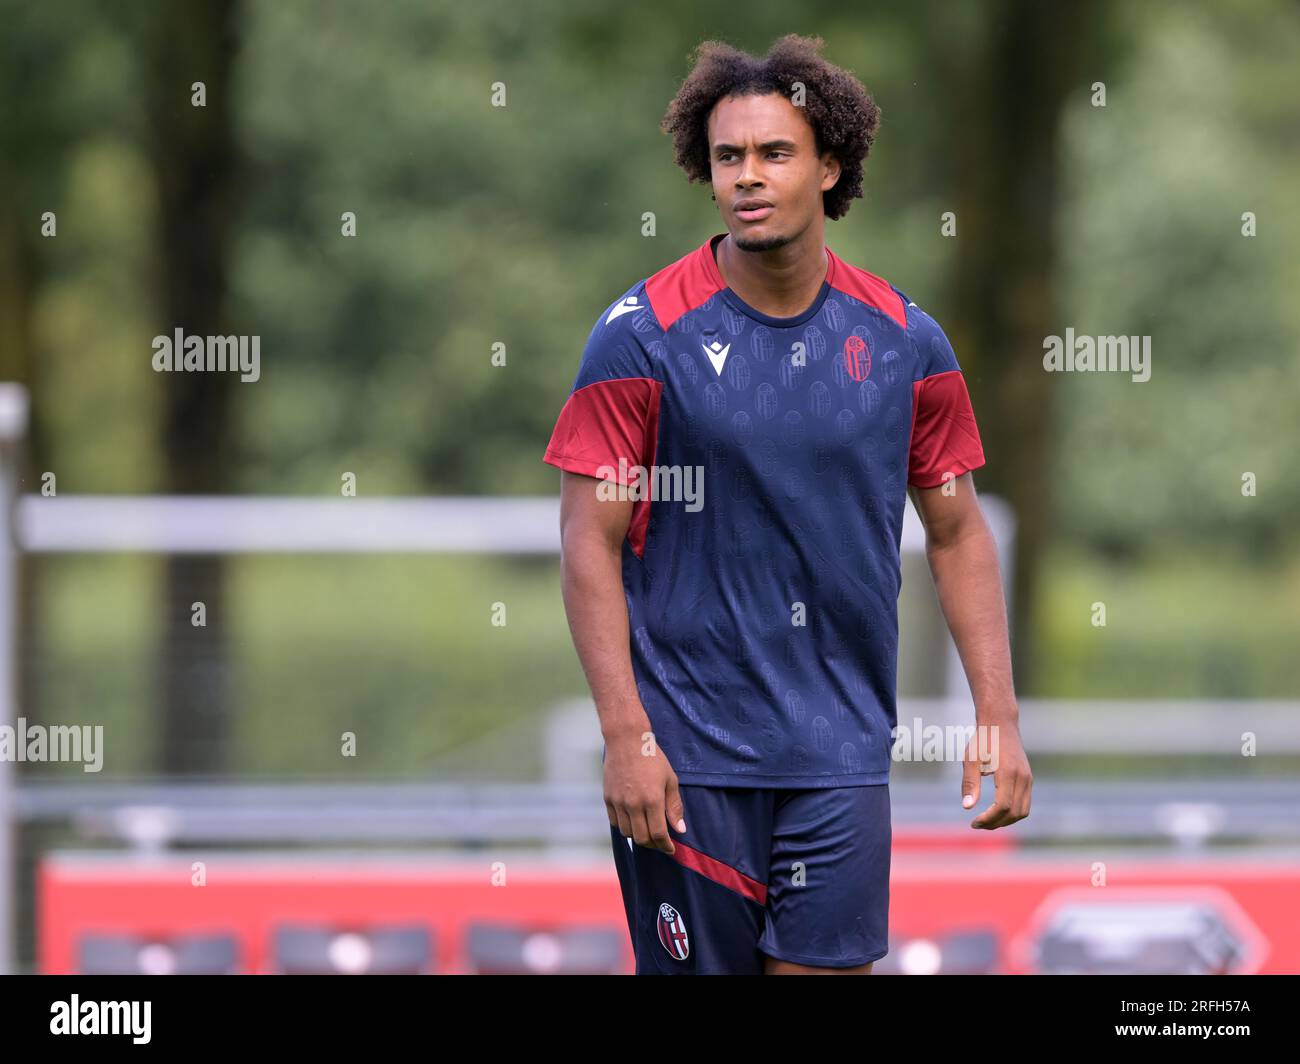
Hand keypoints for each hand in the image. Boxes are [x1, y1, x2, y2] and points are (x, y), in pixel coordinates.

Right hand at [603, 730, 685, 853]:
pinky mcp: (608, 799)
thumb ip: (674, 807)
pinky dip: (625, 826)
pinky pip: (615, 822)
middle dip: (653, 844)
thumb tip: (680, 830)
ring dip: (638, 836)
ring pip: (627, 833)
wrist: (626, 741)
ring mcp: (618, 802)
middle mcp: (633, 804)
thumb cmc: (652, 759)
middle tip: (660, 842)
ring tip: (647, 830)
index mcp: (652, 799)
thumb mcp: (670, 780)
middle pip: (641, 838)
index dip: (666, 846)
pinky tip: (634, 821)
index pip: (659, 834)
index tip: (671, 849)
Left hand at [962, 719, 1031, 828]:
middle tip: (977, 824)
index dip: (989, 819)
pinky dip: (1012, 813)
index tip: (973, 822)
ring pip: (1022, 811)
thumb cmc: (982, 740)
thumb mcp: (971, 759)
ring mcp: (1028, 779)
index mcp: (1008, 772)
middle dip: (995, 823)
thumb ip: (970, 782)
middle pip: (1014, 813)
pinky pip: (1024, 804)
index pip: (1003, 806)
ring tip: (986, 821)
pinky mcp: (1028, 779)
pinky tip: (996, 811)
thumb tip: (967, 807)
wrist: (1001, 723)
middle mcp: (1023, 778)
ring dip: (1005, 821)